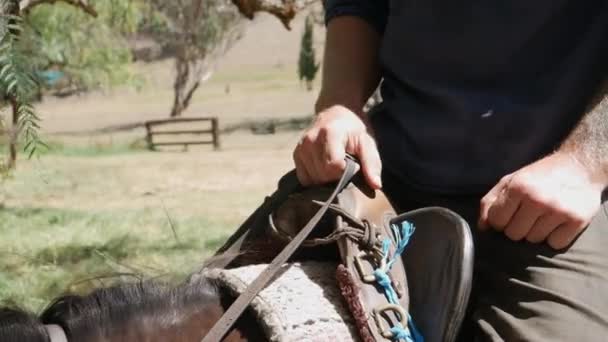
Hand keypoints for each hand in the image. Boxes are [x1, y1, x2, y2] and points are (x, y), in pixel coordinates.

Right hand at [293, 105, 381, 188]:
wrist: (334, 113)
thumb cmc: (353, 130)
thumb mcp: (367, 142)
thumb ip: (372, 163)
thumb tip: (376, 185)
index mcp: (329, 133)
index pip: (333, 166)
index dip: (344, 172)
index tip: (352, 165)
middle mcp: (310, 139)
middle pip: (322, 175)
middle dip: (336, 177)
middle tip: (344, 166)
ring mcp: (301, 147)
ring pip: (313, 179)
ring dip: (325, 179)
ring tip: (335, 167)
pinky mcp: (296, 154)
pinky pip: (304, 178)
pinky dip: (315, 178)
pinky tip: (324, 169)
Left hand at [479, 152, 604, 249]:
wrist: (580, 165)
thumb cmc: (540, 175)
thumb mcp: (511, 180)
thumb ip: (491, 202)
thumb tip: (482, 227)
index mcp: (518, 187)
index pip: (496, 221)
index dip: (500, 221)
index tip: (509, 214)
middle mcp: (537, 199)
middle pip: (514, 234)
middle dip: (518, 227)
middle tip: (528, 215)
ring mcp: (558, 211)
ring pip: (534, 240)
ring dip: (536, 232)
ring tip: (544, 216)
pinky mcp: (577, 220)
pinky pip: (555, 244)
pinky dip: (555, 237)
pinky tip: (558, 222)